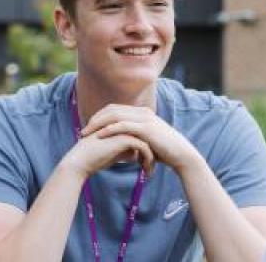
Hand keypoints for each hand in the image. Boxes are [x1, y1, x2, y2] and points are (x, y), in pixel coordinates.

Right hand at [59, 132, 155, 179]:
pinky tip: (147, 171)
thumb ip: (126, 150)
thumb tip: (137, 155)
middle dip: (153, 151)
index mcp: (121, 125)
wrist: (81, 161)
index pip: (141, 134)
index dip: (148, 147)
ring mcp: (124, 129)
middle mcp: (123, 124)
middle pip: (146, 136)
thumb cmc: (94, 158)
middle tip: (154, 166)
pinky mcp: (124, 138)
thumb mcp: (114, 153)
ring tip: (150, 171)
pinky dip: (148, 160)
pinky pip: (143, 148)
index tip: (151, 161)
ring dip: (152, 157)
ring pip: (147, 141)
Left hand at [81, 104, 201, 172]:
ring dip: (98, 124)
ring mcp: (144, 118)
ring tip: (87, 133)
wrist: (181, 155)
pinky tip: (100, 135)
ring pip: (115, 116)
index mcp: (141, 113)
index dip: (99, 117)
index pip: (114, 109)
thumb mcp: (146, 142)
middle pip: (112, 110)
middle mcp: (142, 112)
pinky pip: (123, 125)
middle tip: (83, 130)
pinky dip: (110, 129)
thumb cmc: (165, 152)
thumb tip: (122, 146)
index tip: (88, 127)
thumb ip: (133, 139)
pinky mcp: (146, 128)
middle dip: (95, 119)